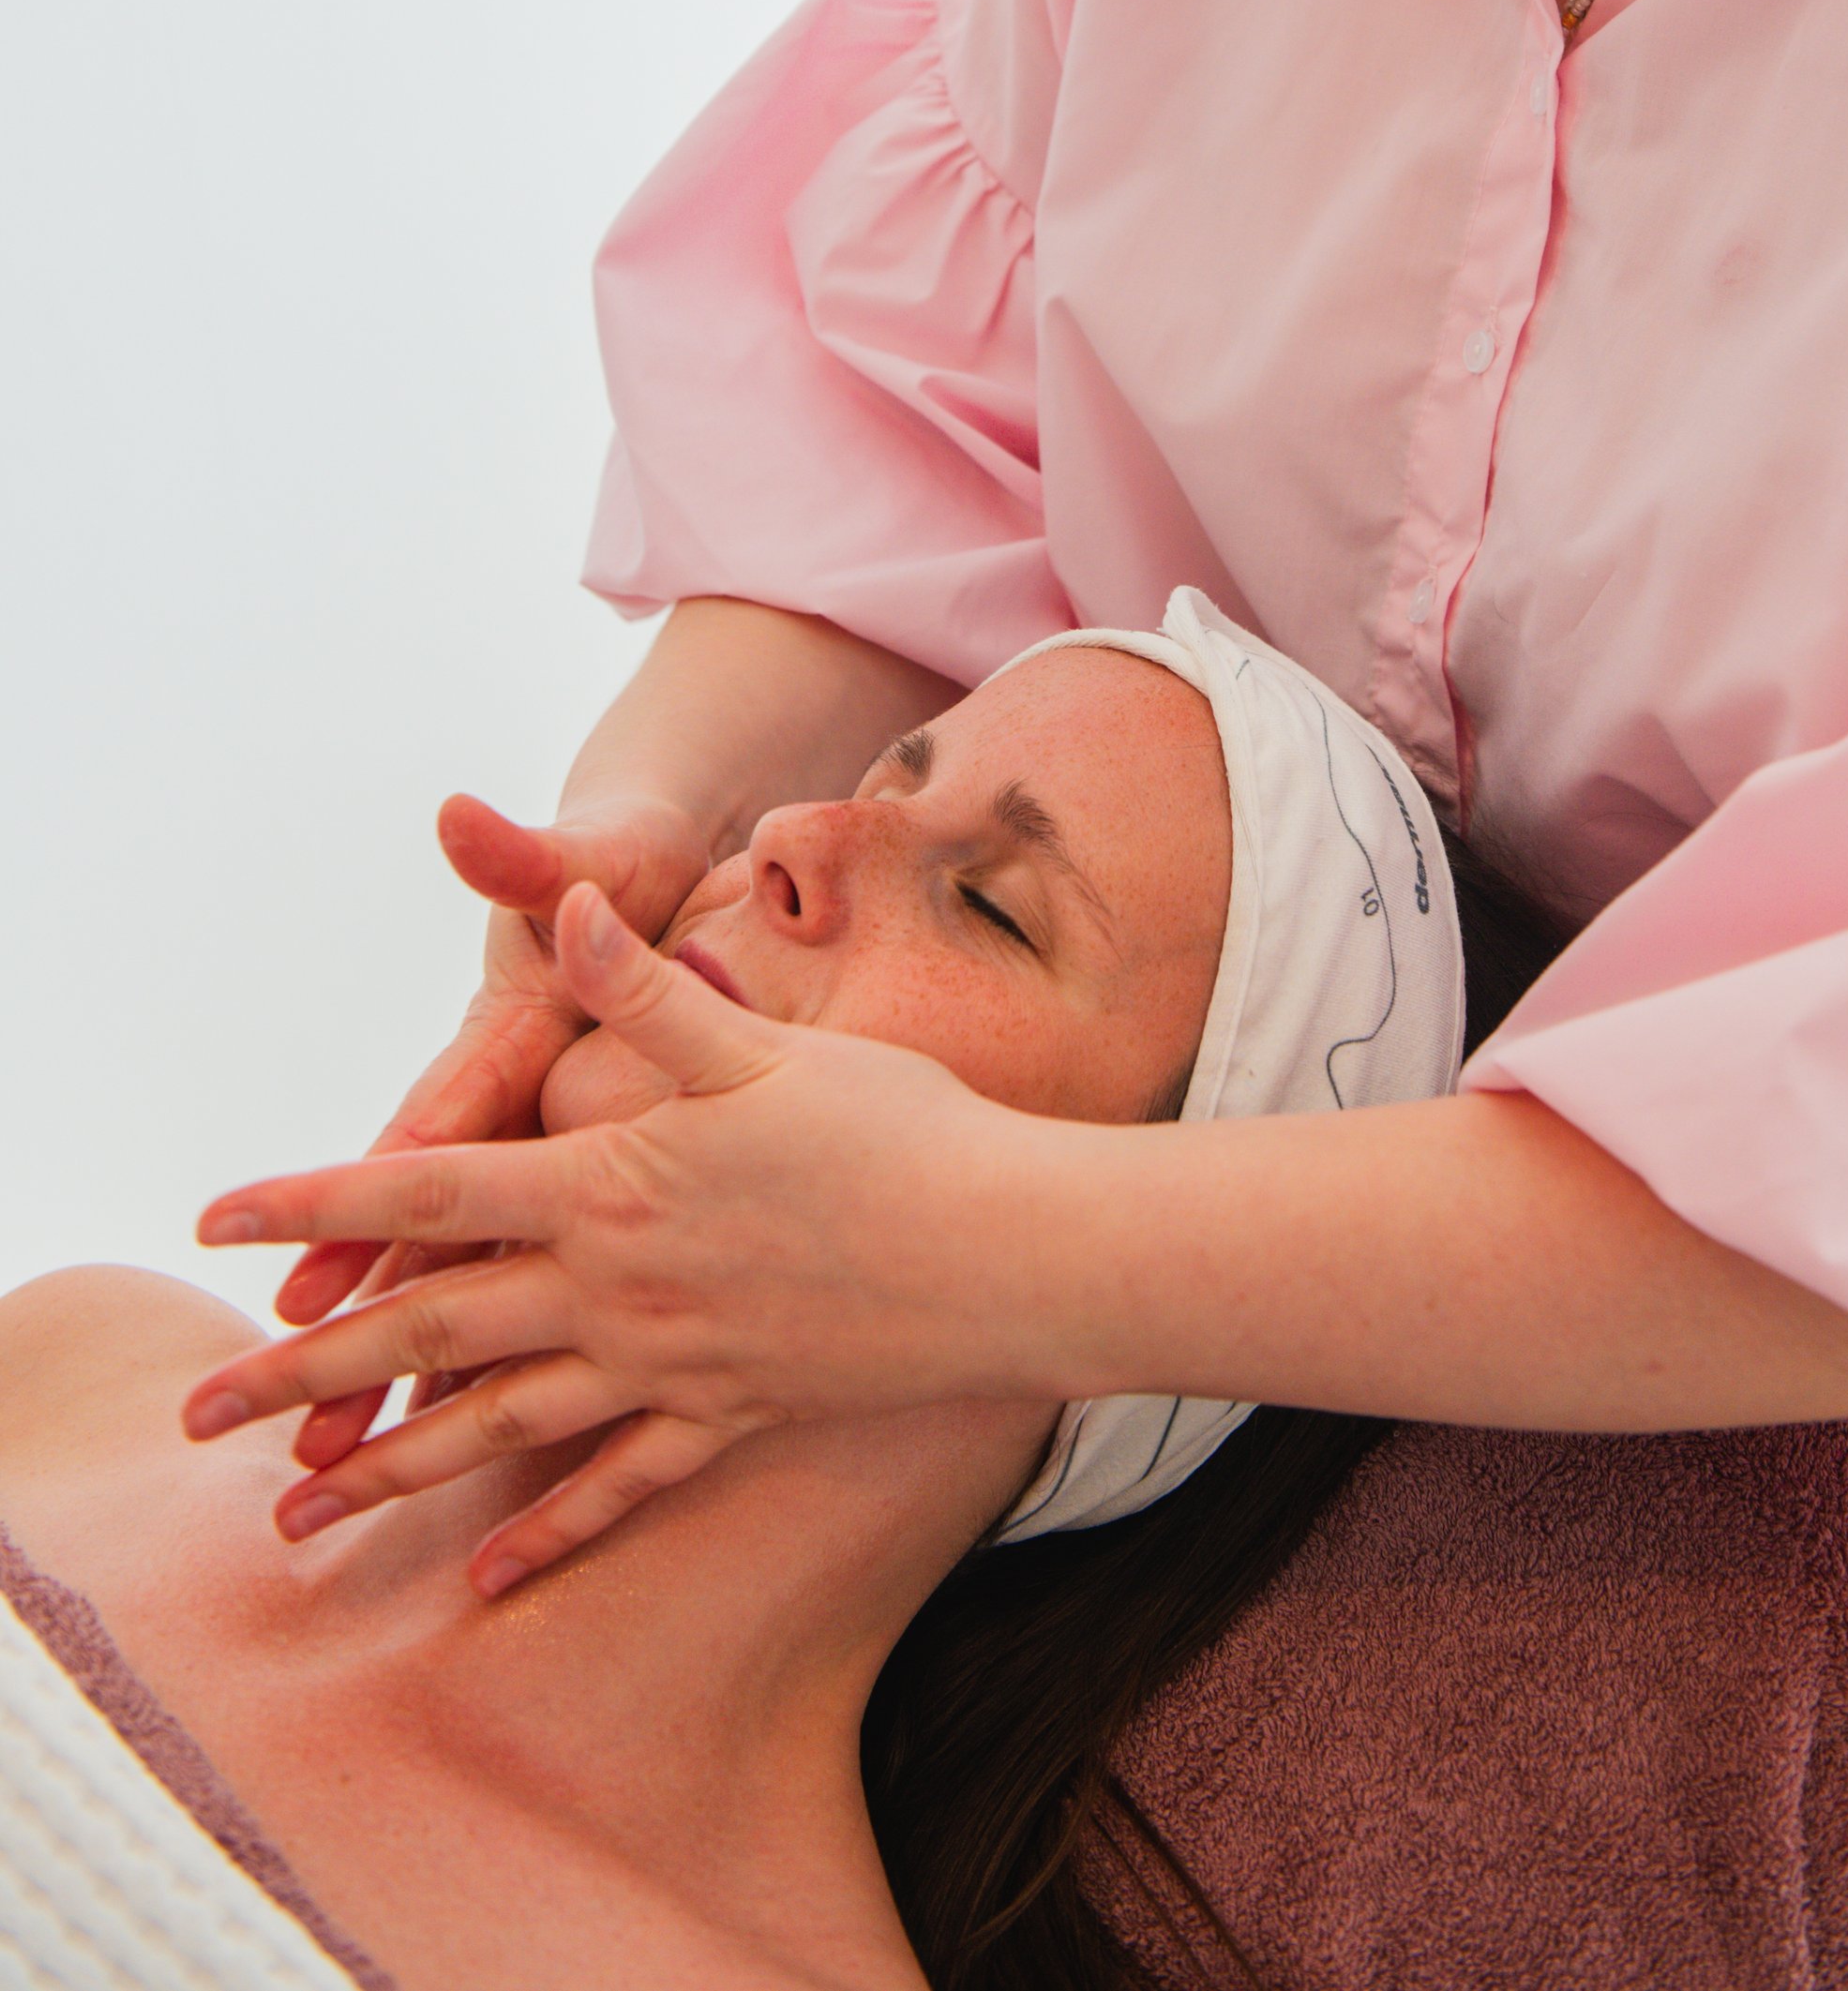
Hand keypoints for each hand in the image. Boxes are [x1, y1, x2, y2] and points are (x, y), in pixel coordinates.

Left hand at [184, 886, 1054, 1596]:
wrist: (1006, 1253)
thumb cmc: (893, 1131)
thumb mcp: (760, 1044)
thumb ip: (642, 993)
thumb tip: (559, 910)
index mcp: (609, 1184)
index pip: (427, 1193)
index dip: (317, 1201)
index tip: (219, 1219)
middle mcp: (616, 1291)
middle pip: (431, 1329)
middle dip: (306, 1374)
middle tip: (197, 1416)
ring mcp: (668, 1369)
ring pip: (499, 1426)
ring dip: (387, 1471)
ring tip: (291, 1521)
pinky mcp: (728, 1417)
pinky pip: (615, 1487)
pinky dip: (545, 1533)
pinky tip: (481, 1581)